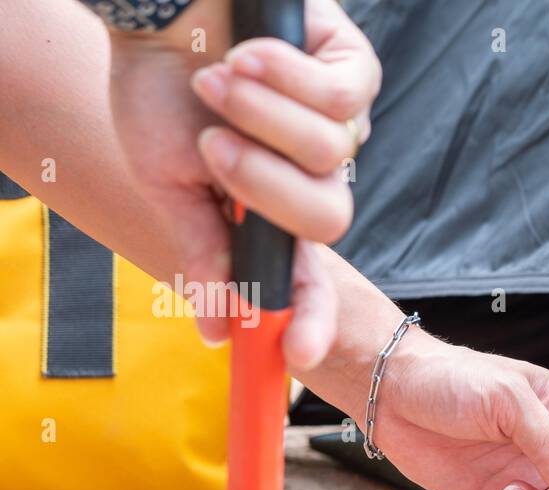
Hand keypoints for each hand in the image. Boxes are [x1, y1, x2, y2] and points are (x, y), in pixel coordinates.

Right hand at [107, 0, 380, 369]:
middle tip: (214, 147)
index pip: (306, 276)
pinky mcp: (352, 70)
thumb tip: (212, 329)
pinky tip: (248, 54)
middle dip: (264, 185)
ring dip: (259, 117)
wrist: (155, 11)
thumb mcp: (169, 180)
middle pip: (329, 219)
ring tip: (216, 81)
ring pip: (330, 154)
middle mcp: (314, 174)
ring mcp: (339, 125)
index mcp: (272, 211)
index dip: (307, 316)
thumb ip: (203, 248)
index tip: (293, 356)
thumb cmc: (158, 90)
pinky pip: (340, 99)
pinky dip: (284, 76)